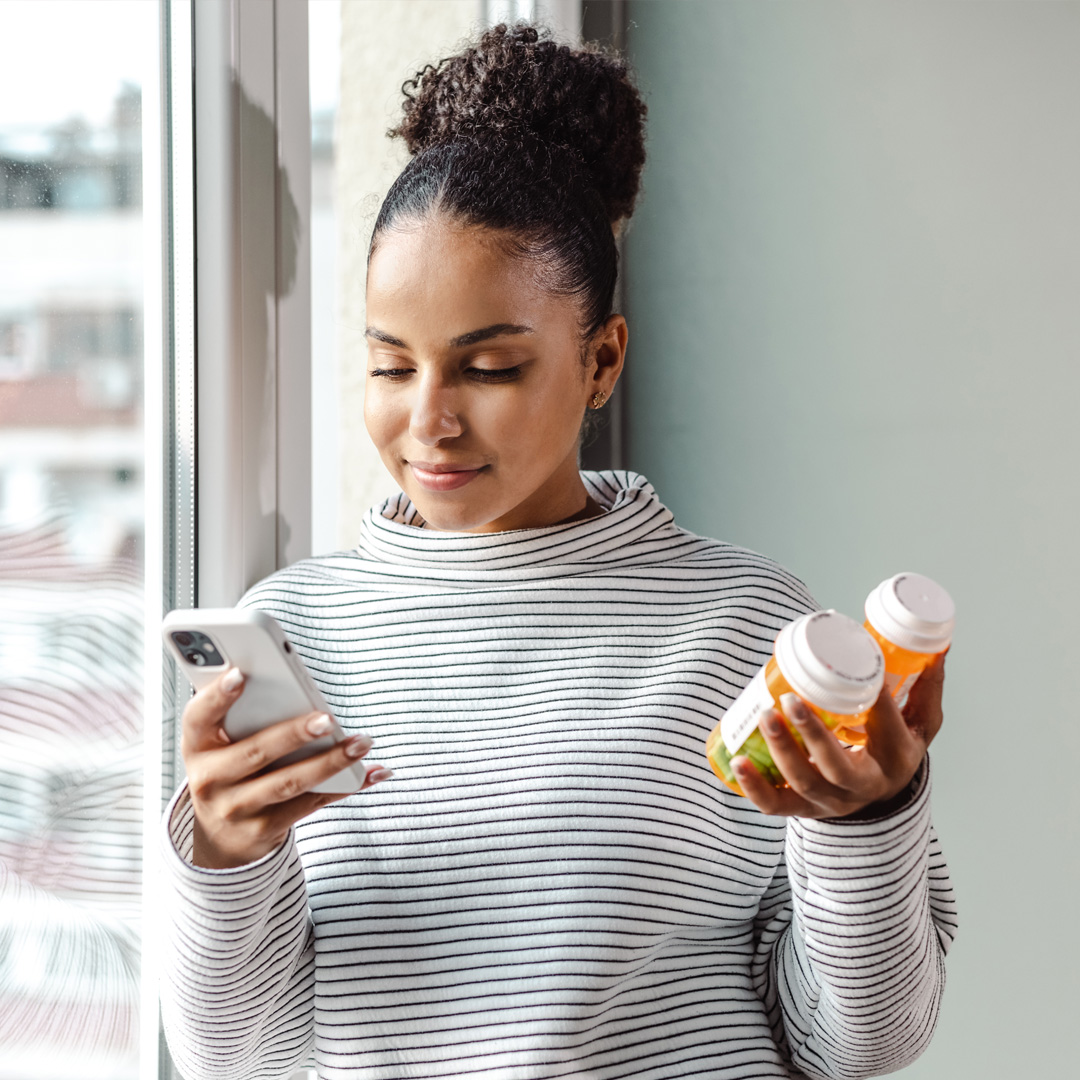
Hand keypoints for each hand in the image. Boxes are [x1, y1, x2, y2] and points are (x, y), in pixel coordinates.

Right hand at [180, 667, 392, 867]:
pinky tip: (372, 772)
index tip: (239, 674)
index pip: (198, 717)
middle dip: (293, 734)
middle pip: (255, 752)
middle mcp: (210, 781)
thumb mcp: (218, 743)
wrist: (218, 837)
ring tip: (361, 743)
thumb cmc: (228, 769)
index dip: (216, 696)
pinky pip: (311, 804)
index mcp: (197, 746)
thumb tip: (288, 680)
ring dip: (330, 762)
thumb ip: (241, 714)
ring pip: (289, 782)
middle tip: (327, 718)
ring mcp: (236, 809)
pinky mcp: (264, 830)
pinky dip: (345, 786)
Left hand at [731, 653, 945, 818]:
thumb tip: (938, 645)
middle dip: (813, 735)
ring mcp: (832, 801)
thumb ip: (925, 685)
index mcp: (897, 758)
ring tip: (763, 715)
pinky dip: (754, 786)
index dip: (876, 701)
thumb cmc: (895, 748)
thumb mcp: (920, 722)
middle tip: (790, 700)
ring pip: (805, 783)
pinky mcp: (804, 809)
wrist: (882, 797)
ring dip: (780, 751)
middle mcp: (865, 786)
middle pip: (838, 767)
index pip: (888, 728)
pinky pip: (776, 805)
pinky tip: (738, 761)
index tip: (861, 668)